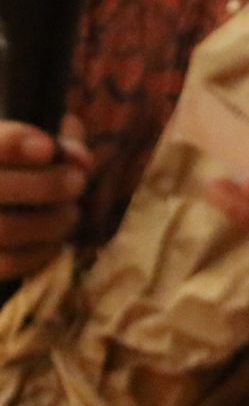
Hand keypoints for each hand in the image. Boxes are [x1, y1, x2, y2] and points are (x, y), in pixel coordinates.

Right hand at [0, 117, 90, 281]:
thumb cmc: (23, 179)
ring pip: (5, 229)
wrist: (7, 212)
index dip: (16, 142)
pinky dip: (42, 252)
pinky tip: (55, 241)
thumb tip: (83, 160)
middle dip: (48, 185)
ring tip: (70, 213)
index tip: (47, 149)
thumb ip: (58, 150)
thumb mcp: (35, 156)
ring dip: (53, 221)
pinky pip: (9, 263)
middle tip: (77, 182)